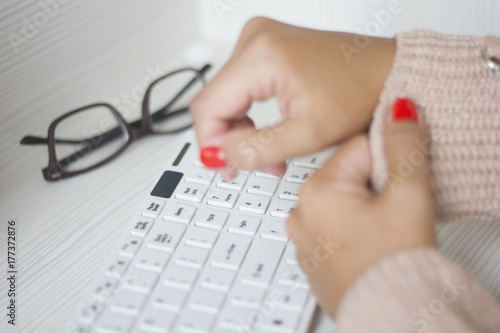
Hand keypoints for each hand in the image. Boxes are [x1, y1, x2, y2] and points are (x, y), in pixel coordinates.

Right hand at [190, 17, 394, 174]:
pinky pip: (240, 85)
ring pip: (225, 95)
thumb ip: (254, 150)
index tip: (227, 168)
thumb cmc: (361, 94)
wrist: (385, 73)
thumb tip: (214, 156)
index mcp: (262, 55)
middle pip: (214, 100)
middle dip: (229, 139)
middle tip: (251, 165)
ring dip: (240, 128)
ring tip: (267, 152)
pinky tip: (268, 130)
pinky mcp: (266, 45)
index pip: (208, 107)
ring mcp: (260, 39)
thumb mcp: (307, 135)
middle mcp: (255, 39)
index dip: (212, 144)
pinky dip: (249, 112)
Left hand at [287, 99, 436, 317]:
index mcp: (316, 191)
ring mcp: (303, 236)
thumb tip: (397, 109)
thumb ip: (403, 146)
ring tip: (382, 231)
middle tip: (392, 211)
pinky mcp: (312, 255)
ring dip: (363, 208)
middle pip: (347, 174)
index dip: (388, 162)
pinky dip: (352, 228)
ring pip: (341, 201)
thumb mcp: (408, 196)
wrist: (389, 314)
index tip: (398, 184)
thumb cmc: (393, 264)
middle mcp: (300, 212)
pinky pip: (333, 226)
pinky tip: (370, 244)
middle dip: (374, 185)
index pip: (358, 148)